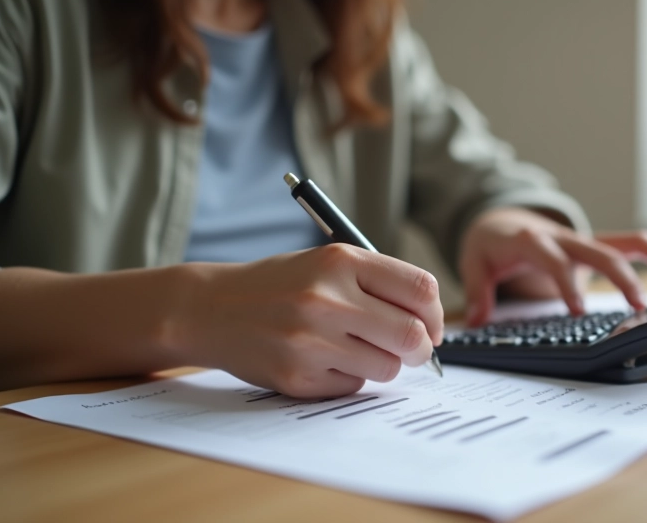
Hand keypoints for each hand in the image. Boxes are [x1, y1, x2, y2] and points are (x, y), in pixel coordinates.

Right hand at [174, 244, 443, 397]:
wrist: (211, 308)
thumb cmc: (279, 284)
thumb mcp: (325, 262)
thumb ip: (377, 283)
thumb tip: (431, 323)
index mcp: (340, 261)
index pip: (420, 289)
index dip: (435, 313)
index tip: (431, 325)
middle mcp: (327, 298)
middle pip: (412, 335)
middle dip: (422, 348)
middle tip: (414, 350)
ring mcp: (311, 341)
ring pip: (388, 367)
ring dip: (384, 363)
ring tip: (357, 349)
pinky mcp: (298, 376)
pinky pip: (353, 385)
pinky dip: (349, 376)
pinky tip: (323, 360)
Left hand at [458, 208, 646, 325]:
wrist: (499, 217)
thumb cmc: (491, 243)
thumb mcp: (474, 264)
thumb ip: (478, 293)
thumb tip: (476, 321)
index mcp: (532, 241)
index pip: (553, 260)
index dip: (565, 284)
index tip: (577, 312)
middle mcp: (563, 237)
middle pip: (599, 251)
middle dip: (621, 276)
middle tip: (638, 306)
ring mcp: (583, 241)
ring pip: (624, 240)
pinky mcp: (594, 246)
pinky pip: (629, 244)